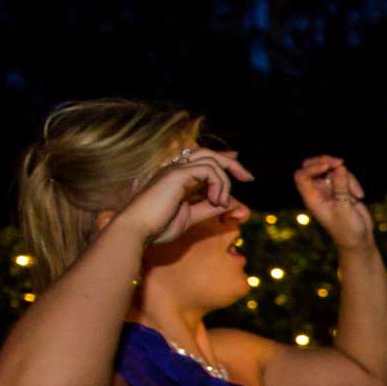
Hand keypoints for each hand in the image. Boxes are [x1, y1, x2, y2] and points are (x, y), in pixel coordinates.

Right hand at [115, 148, 251, 247]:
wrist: (137, 232)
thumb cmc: (158, 227)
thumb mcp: (191, 216)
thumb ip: (209, 207)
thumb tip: (231, 203)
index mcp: (176, 177)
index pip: (202, 160)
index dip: (224, 161)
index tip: (242, 174)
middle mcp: (174, 169)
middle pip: (209, 153)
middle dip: (232, 164)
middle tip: (249, 178)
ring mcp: (174, 169)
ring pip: (211, 160)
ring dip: (225, 182)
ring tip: (221, 202)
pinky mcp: (177, 174)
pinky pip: (209, 170)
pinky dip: (219, 185)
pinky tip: (216, 201)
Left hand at [295, 155, 373, 249]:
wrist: (359, 240)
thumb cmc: (348, 229)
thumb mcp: (344, 208)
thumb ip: (341, 187)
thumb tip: (340, 167)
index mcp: (311, 198)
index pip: (302, 176)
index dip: (312, 168)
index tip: (328, 167)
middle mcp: (317, 191)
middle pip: (313, 166)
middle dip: (326, 162)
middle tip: (340, 162)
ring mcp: (329, 189)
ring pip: (333, 170)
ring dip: (348, 177)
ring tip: (357, 195)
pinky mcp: (341, 188)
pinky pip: (345, 175)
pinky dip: (354, 182)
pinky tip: (360, 196)